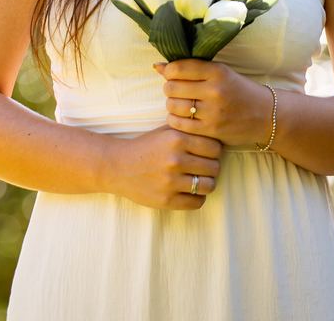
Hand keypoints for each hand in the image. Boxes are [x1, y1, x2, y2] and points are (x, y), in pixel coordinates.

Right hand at [105, 126, 221, 210]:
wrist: (118, 166)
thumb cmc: (146, 147)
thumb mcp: (165, 131)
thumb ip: (189, 130)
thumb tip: (216, 133)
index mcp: (176, 139)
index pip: (215, 148)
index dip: (214, 150)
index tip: (206, 153)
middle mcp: (175, 160)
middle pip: (215, 167)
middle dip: (211, 167)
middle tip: (203, 167)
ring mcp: (171, 181)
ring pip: (209, 185)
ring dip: (207, 183)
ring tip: (198, 180)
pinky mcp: (167, 200)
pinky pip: (197, 202)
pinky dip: (197, 197)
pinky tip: (189, 191)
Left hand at [154, 60, 272, 148]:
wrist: (266, 115)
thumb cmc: (239, 90)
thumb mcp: (220, 73)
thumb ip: (190, 68)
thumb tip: (157, 66)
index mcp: (217, 71)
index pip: (177, 68)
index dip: (169, 72)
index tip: (173, 76)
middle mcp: (215, 90)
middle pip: (172, 87)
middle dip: (169, 89)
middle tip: (177, 92)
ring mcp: (214, 111)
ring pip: (173, 106)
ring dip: (172, 105)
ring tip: (181, 104)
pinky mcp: (212, 130)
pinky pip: (179, 124)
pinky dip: (176, 120)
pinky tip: (183, 117)